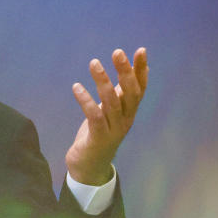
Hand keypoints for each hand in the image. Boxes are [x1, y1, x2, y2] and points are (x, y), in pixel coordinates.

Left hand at [65, 47, 147, 184]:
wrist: (89, 167)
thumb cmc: (100, 134)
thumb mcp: (112, 111)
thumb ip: (121, 93)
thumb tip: (136, 71)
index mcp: (130, 112)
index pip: (140, 88)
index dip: (141, 70)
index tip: (140, 50)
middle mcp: (125, 120)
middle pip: (130, 93)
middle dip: (125, 72)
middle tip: (117, 52)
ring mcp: (113, 130)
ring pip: (111, 102)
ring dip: (103, 81)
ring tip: (94, 63)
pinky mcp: (98, 138)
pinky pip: (94, 116)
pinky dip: (86, 100)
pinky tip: (77, 87)